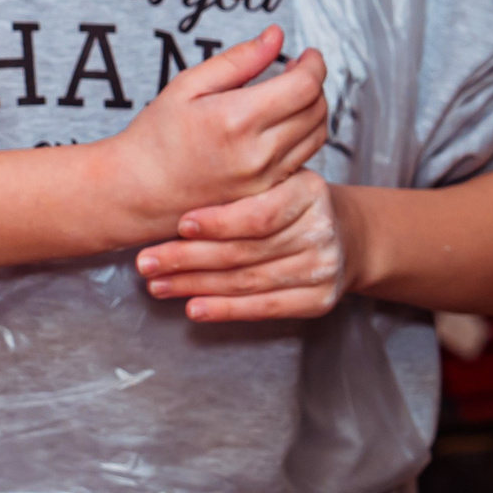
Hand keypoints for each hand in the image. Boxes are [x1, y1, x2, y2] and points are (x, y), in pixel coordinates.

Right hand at [100, 27, 327, 241]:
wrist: (137, 192)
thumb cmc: (156, 136)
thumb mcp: (188, 86)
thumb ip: (238, 60)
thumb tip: (276, 36)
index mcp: (237, 119)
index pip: (305, 85)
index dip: (314, 64)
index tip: (308, 55)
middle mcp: (258, 154)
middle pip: (317, 109)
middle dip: (315, 84)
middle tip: (297, 72)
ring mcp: (265, 179)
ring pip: (317, 136)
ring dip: (314, 110)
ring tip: (292, 97)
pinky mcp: (265, 196)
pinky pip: (304, 160)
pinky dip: (304, 137)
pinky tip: (282, 126)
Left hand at [135, 169, 357, 321]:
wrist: (345, 235)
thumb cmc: (291, 204)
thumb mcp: (275, 182)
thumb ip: (238, 189)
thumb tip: (170, 203)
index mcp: (309, 190)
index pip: (259, 214)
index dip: (217, 223)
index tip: (178, 225)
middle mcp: (320, 230)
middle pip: (245, 251)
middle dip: (189, 258)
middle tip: (147, 263)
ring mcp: (323, 268)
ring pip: (248, 281)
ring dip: (196, 286)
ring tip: (159, 285)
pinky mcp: (319, 300)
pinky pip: (264, 308)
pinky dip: (225, 310)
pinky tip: (194, 307)